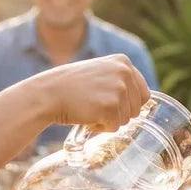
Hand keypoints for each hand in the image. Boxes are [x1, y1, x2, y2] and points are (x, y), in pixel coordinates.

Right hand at [27, 54, 150, 131]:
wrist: (47, 94)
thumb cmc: (70, 86)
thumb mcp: (100, 72)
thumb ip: (119, 79)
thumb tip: (143, 101)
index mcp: (123, 61)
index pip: (143, 93)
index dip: (127, 105)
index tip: (110, 104)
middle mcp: (124, 72)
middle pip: (136, 109)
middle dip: (118, 113)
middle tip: (95, 105)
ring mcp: (119, 89)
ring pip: (125, 119)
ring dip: (108, 120)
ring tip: (89, 108)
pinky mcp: (110, 107)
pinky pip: (114, 127)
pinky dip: (100, 127)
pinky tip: (86, 116)